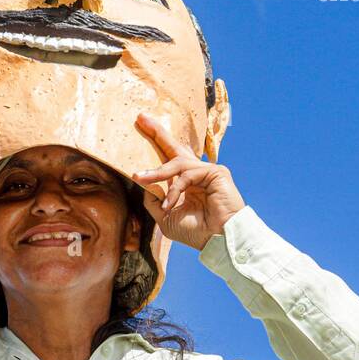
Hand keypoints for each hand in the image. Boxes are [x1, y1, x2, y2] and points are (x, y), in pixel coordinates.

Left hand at [132, 112, 245, 250]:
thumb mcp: (166, 217)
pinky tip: (170, 203)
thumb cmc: (196, 232)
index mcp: (186, 184)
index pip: (169, 160)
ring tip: (140, 177)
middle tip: (141, 118)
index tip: (142, 127)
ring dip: (157, 172)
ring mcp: (207, 171)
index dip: (157, 145)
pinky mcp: (216, 172)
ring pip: (177, 163)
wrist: (218, 240)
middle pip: (175, 148)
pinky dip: (175, 189)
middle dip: (157, 134)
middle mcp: (196, 174)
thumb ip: (154, 199)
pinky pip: (187, 175)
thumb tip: (143, 181)